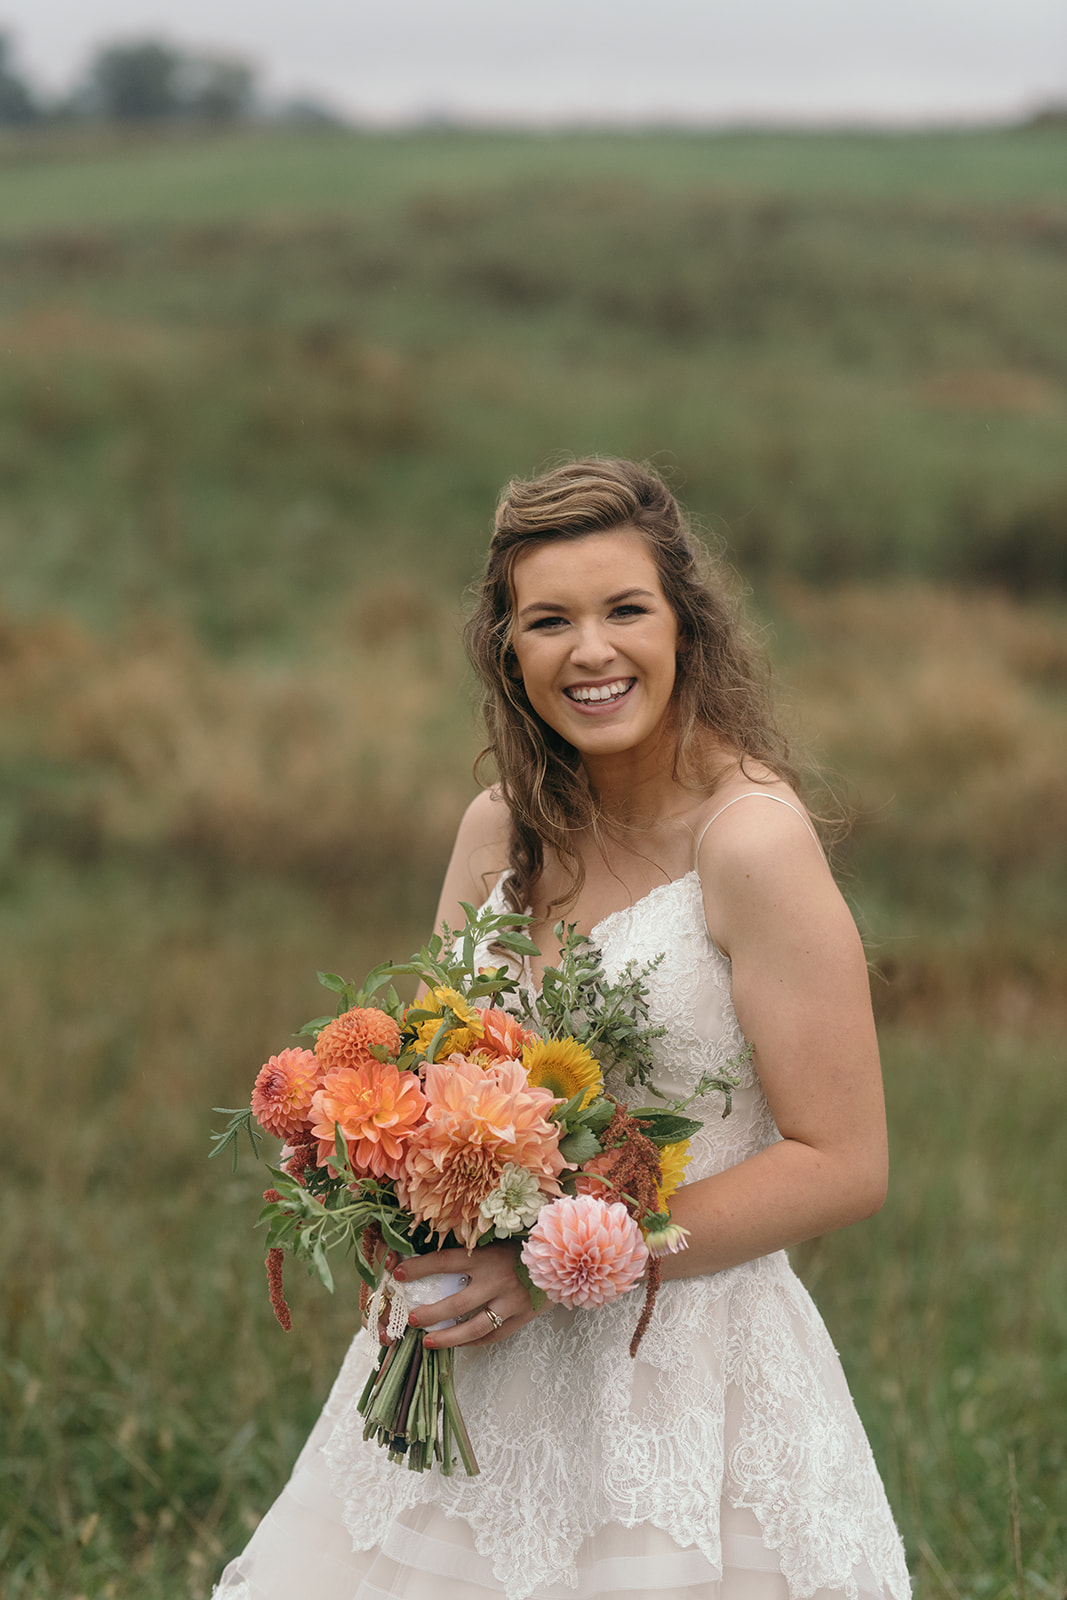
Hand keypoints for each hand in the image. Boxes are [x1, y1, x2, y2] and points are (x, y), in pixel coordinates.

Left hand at [386, 1242, 541, 1348]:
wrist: (570, 1256)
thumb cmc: (531, 1240)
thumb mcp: (502, 1235)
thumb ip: (477, 1244)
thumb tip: (443, 1248)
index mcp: (487, 1256)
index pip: (444, 1261)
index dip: (419, 1267)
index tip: (398, 1272)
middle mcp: (496, 1280)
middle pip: (455, 1302)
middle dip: (428, 1313)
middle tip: (410, 1319)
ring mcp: (510, 1303)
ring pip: (474, 1328)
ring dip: (448, 1337)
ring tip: (429, 1343)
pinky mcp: (522, 1317)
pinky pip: (494, 1335)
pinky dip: (475, 1342)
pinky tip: (460, 1344)